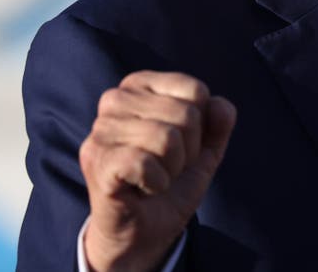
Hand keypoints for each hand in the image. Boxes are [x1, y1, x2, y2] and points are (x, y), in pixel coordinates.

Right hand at [79, 71, 236, 271]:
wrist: (144, 232)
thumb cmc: (169, 182)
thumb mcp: (204, 150)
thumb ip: (218, 122)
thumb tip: (221, 105)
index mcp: (140, 85)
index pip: (196, 90)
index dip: (201, 127)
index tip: (181, 147)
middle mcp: (115, 99)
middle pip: (185, 115)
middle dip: (188, 151)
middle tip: (167, 169)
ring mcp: (101, 129)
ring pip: (168, 139)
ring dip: (172, 170)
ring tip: (155, 179)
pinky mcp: (97, 160)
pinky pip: (146, 162)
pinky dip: (157, 183)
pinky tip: (143, 189)